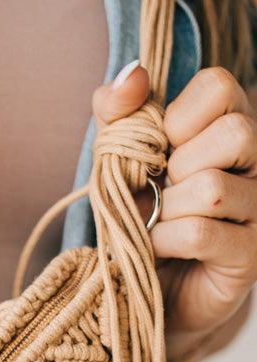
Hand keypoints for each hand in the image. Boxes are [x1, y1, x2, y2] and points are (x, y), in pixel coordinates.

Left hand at [92, 63, 256, 361]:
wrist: (147, 286)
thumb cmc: (140, 212)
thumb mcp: (118, 155)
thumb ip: (118, 112)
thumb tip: (132, 74)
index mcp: (231, 127)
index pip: (220, 86)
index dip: (177, 115)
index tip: (161, 146)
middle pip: (236, 132)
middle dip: (178, 163)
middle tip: (164, 188)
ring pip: (212, 188)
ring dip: (168, 208)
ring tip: (162, 222)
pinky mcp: (250, 256)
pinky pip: (200, 233)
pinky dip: (164, 240)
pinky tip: (160, 247)